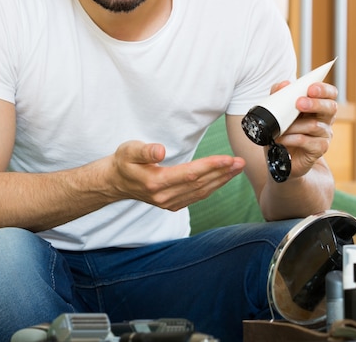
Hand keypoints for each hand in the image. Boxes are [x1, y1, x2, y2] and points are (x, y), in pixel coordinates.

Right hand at [109, 141, 244, 210]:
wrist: (115, 182)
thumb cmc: (123, 162)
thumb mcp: (129, 150)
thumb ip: (144, 151)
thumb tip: (160, 151)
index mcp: (156, 182)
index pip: (190, 174)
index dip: (211, 165)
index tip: (228, 158)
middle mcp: (164, 197)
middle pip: (200, 184)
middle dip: (222, 172)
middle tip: (241, 162)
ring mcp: (169, 203)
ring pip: (201, 192)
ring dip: (221, 180)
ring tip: (237, 168)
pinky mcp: (173, 204)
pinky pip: (197, 196)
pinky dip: (213, 187)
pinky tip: (222, 178)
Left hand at [269, 81, 337, 177]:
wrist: (280, 157)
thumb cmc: (282, 131)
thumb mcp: (277, 112)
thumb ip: (280, 95)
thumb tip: (284, 84)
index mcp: (318, 106)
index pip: (330, 94)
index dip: (323, 89)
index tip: (311, 88)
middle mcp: (325, 119)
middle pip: (330, 107)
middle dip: (315, 103)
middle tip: (299, 103)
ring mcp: (324, 135)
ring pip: (315, 125)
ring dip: (295, 125)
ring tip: (281, 128)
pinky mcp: (319, 149)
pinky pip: (307, 141)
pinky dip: (292, 139)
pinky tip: (281, 139)